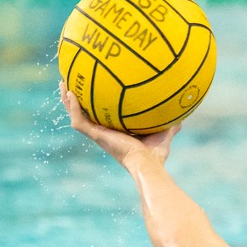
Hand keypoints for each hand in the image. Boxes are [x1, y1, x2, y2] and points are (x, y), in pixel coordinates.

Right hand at [62, 82, 177, 169]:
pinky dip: (73, 107)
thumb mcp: (164, 133)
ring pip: (76, 115)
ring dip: (68, 100)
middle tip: (69, 82)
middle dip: (75, 99)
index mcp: (114, 131)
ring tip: (63, 83)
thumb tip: (183, 114)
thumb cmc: (156, 154)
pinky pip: (79, 120)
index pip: (101, 115)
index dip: (95, 104)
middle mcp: (103, 132)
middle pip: (83, 112)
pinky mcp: (96, 135)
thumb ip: (171, 124)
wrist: (147, 164)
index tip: (92, 90)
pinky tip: (72, 93)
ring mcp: (97, 134)